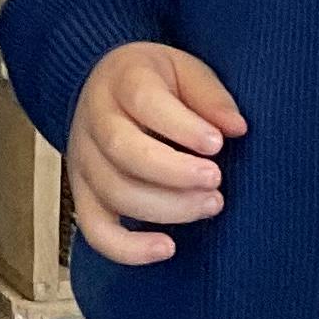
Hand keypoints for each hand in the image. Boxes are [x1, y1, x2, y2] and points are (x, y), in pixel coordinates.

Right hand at [67, 41, 245, 267]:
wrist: (109, 89)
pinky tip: (167, 248)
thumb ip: (210, 97)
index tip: (217, 143)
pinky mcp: (83, 194)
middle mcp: (94, 119)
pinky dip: (128, 249)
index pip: (143, 100)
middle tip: (216, 180)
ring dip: (166, 207)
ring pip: (114, 191)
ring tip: (211, 204)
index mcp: (120, 78)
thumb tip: (235, 128)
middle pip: (122, 149)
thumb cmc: (157, 83)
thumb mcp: (186, 70)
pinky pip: (95, 230)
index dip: (181, 126)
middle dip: (175, 172)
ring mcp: (83, 159)